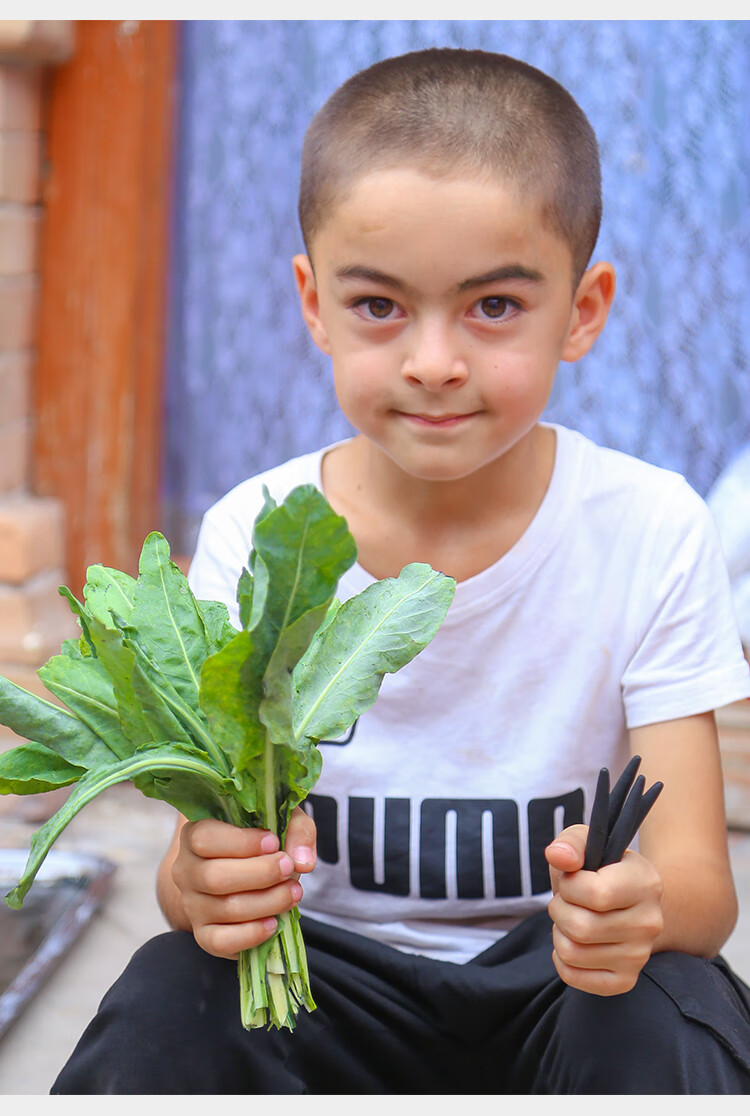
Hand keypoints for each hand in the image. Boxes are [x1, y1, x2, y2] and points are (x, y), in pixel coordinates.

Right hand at [170, 806, 316, 959]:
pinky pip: (220, 942)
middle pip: (214, 877)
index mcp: (194, 834)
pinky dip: (251, 935)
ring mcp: (192, 905)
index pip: (205, 838)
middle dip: (260, 874)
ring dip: (267, 902)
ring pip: (224, 908)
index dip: (242, 842)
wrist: (247, 872)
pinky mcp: (204, 934)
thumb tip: (303, 861)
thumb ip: (297, 831)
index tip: (274, 843)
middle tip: (289, 868)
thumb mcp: (283, 822)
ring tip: (293, 893)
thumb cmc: (263, 841)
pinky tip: (273, 923)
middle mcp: (186, 870)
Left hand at [545, 823, 663, 995]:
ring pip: (572, 953)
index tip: (573, 878)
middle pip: (580, 927)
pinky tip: (575, 941)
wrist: (627, 902)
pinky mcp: (625, 979)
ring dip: (559, 933)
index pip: (595, 893)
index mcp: (645, 883)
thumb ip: (571, 843)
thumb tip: (558, 855)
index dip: (569, 885)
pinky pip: (573, 976)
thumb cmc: (600, 869)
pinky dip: (561, 958)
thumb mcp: (587, 844)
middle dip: (559, 909)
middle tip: (569, 901)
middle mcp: (650, 922)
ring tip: (574, 918)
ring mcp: (640, 956)